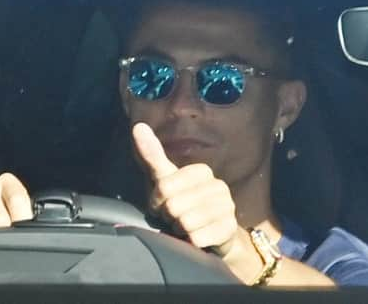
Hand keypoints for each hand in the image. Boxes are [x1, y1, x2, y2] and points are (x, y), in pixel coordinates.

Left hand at [133, 122, 238, 255]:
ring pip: (185, 222)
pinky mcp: (230, 229)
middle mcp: (218, 186)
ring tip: (185, 227)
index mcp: (202, 171)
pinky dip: (190, 241)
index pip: (164, 186)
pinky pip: (197, 238)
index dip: (157, 201)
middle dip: (168, 216)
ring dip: (179, 229)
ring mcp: (226, 207)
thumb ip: (152, 155)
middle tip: (175, 217)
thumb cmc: (184, 204)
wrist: (213, 235)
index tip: (163, 204)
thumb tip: (138, 126)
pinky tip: (196, 237)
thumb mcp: (165, 180)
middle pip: (173, 205)